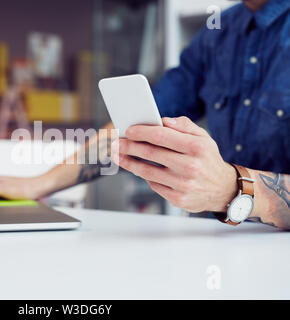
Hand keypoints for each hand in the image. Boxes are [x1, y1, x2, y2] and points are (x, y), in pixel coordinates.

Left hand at [112, 116, 237, 212]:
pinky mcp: (178, 198)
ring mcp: (183, 184)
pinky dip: (143, 175)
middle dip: (129, 146)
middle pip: (150, 153)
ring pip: (147, 171)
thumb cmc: (208, 160)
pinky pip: (153, 184)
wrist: (223, 190)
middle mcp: (190, 166)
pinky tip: (136, 168)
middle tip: (116, 143)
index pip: (161, 135)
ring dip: (128, 162)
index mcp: (197, 147)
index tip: (128, 130)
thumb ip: (184, 125)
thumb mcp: (204, 138)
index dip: (141, 132)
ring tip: (118, 155)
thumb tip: (163, 120)